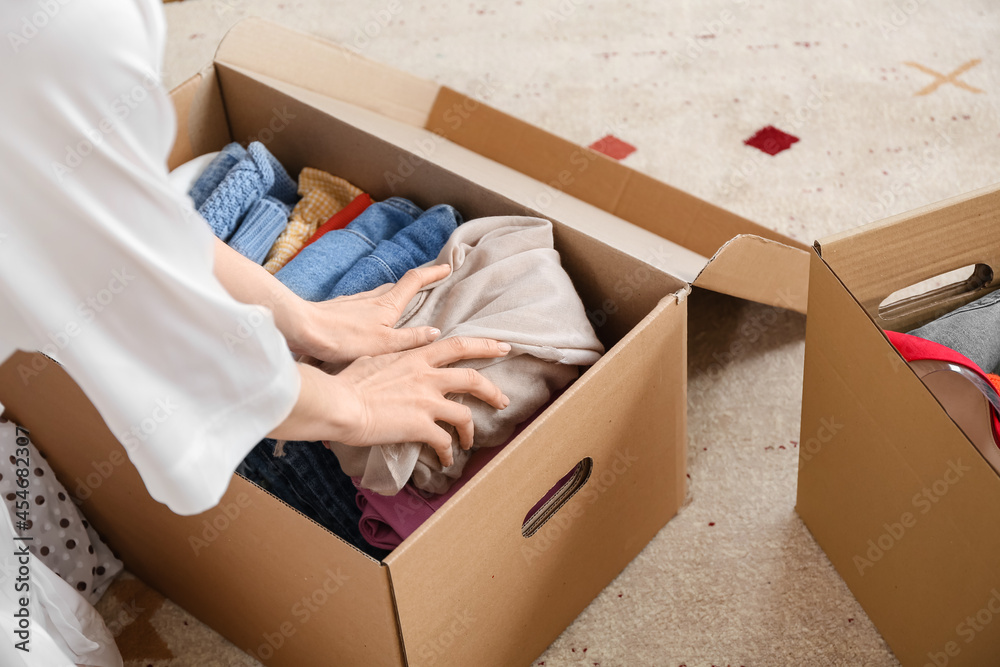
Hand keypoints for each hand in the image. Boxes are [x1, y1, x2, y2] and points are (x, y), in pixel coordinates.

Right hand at [270, 337, 510, 465]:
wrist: (340, 404)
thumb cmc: (348, 382)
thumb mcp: (375, 359)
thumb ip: (394, 359)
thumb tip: (393, 362)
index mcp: (416, 357)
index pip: (458, 346)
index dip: (484, 346)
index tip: (502, 347)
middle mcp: (427, 376)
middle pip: (473, 378)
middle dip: (493, 390)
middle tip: (504, 400)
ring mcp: (427, 401)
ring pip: (465, 414)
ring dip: (471, 430)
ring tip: (470, 440)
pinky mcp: (421, 426)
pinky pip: (445, 442)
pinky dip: (449, 452)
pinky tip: (446, 460)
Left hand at [285, 264, 451, 364]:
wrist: (302, 329)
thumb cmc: (343, 338)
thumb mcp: (385, 344)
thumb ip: (411, 339)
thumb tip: (435, 332)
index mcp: (387, 305)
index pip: (415, 281)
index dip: (433, 273)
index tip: (447, 266)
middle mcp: (372, 298)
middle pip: (398, 285)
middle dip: (416, 283)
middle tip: (429, 283)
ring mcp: (354, 302)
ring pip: (380, 294)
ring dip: (394, 294)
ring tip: (402, 302)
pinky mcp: (339, 310)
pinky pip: (364, 304)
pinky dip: (374, 306)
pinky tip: (369, 318)